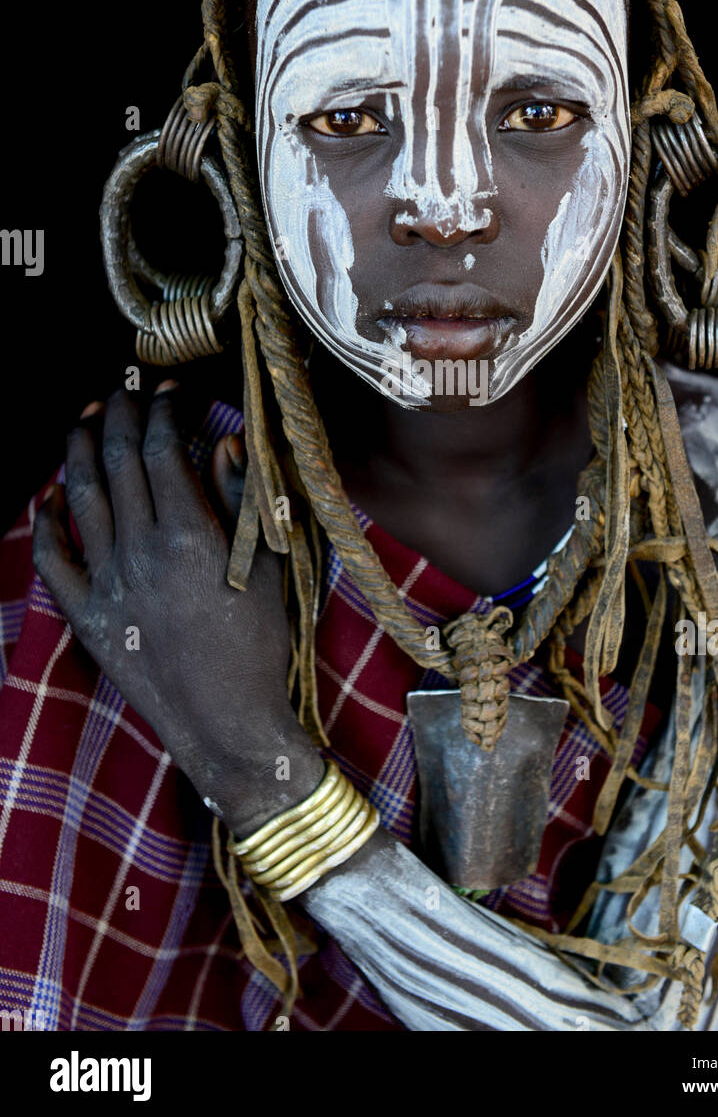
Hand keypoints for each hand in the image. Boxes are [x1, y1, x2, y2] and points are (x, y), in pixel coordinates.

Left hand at [33, 381, 323, 835]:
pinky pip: (54, 560)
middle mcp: (139, 552)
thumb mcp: (271, 568)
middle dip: (119, 415)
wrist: (229, 724)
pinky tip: (52, 496)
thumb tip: (229, 444)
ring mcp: (108, 584)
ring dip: (79, 450)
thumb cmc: (261, 647)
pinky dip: (48, 521)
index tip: (170, 392)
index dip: (163, 411)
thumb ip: (247, 502)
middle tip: (125, 392)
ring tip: (86, 419)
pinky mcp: (88, 617)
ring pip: (80, 498)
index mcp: (188, 536)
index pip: (162, 449)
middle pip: (117, 462)